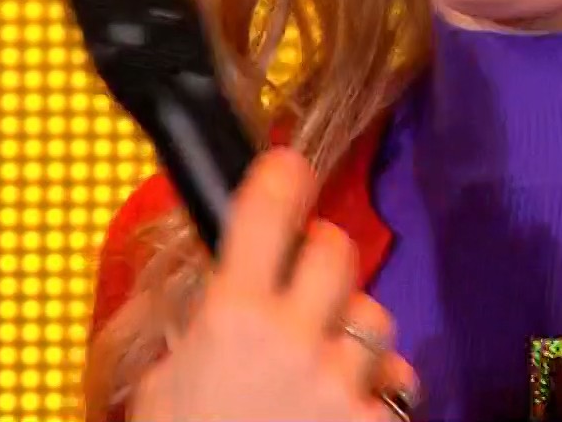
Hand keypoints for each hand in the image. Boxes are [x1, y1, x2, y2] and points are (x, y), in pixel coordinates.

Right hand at [127, 149, 418, 421]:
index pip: (267, 213)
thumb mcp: (166, 384)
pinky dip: (374, 393)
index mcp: (231, 319)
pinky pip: (395, 382)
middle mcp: (294, 339)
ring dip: (352, 334)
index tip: (287, 165)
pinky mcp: (377, 421)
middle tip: (306, 278)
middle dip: (323, 257)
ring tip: (320, 370)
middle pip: (337, 251)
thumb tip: (231, 288)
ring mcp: (342, 382)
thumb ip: (204, 329)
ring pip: (374, 318)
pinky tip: (343, 413)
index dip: (281, 178)